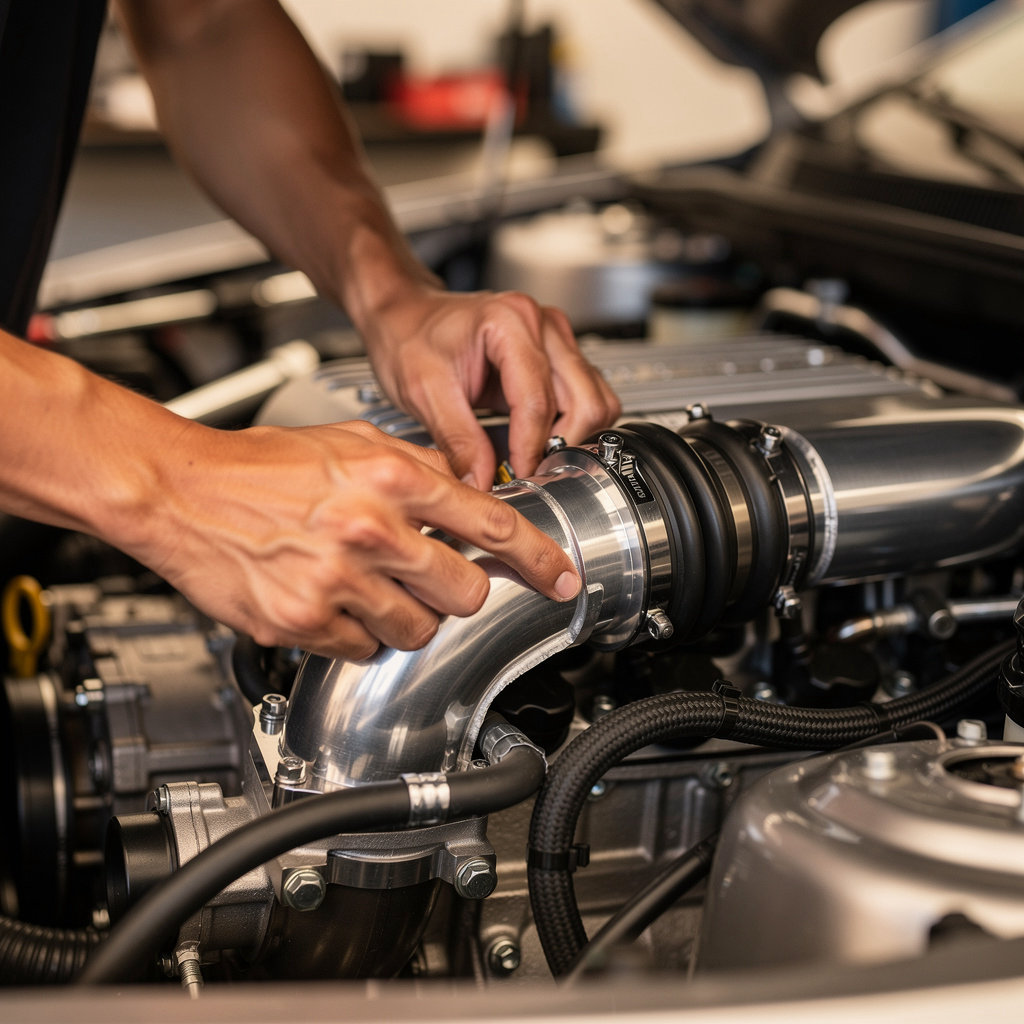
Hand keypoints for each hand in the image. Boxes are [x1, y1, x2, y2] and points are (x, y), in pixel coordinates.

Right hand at [131, 419, 580, 659]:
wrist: (181, 491)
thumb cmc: (261, 464)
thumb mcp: (352, 441)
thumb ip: (417, 470)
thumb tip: (466, 496)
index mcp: (391, 478)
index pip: (493, 525)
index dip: (540, 559)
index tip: (563, 580)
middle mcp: (370, 529)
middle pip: (465, 592)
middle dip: (460, 591)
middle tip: (437, 578)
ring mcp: (337, 581)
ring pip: (418, 630)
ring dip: (408, 614)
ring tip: (371, 584)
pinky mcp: (304, 622)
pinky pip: (365, 649)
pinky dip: (359, 632)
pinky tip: (334, 599)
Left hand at [361, 284, 620, 488]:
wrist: (407, 315)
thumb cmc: (410, 336)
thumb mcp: (423, 392)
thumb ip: (458, 442)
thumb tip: (484, 485)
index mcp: (510, 323)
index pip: (539, 402)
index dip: (531, 450)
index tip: (518, 478)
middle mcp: (543, 326)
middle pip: (585, 402)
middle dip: (563, 445)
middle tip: (532, 472)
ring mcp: (556, 339)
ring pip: (596, 401)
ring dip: (573, 437)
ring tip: (536, 458)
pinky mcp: (558, 356)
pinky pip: (586, 398)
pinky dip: (571, 426)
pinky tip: (539, 441)